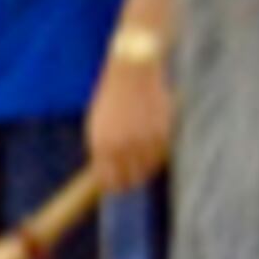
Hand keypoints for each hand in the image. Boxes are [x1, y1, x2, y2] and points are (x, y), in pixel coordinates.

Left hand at [85, 50, 175, 192]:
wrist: (133, 70)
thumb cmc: (113, 97)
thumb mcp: (97, 123)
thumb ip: (101, 149)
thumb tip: (105, 176)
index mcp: (100, 143)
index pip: (108, 180)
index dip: (114, 187)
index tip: (119, 187)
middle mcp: (121, 146)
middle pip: (130, 180)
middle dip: (131, 182)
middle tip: (134, 180)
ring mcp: (142, 141)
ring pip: (147, 170)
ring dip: (145, 167)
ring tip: (142, 156)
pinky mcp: (161, 135)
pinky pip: (160, 155)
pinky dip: (157, 153)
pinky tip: (152, 142)